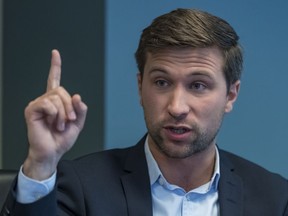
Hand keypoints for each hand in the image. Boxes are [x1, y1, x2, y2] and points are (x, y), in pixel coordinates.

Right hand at [23, 50, 87, 179]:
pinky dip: (55, 114)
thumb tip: (77, 96)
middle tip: (69, 120)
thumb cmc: (62, 139)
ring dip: (63, 113)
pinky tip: (52, 122)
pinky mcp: (32, 110)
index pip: (55, 80)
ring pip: (56, 97)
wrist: (53, 151)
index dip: (55, 66)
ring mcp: (38, 104)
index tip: (55, 53)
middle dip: (70, 107)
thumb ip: (80, 110)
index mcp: (56, 102)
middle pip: (61, 90)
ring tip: (59, 125)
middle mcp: (46, 100)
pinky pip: (48, 103)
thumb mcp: (78, 124)